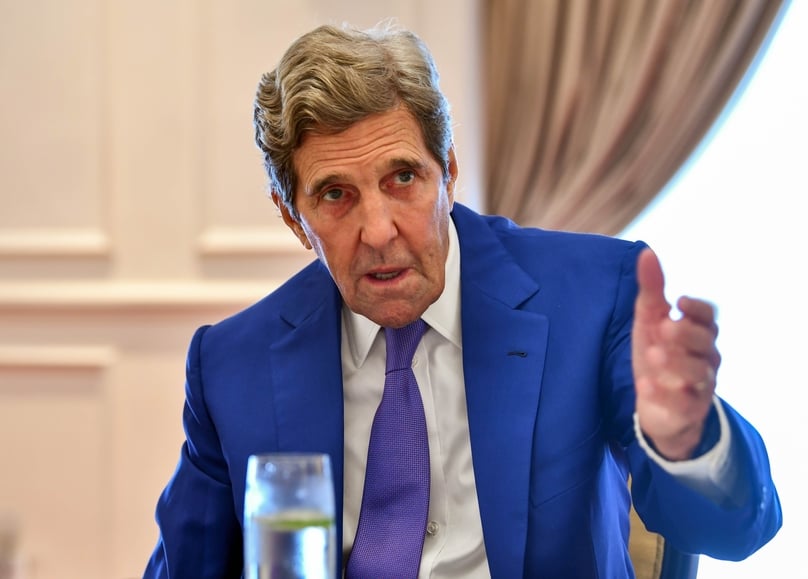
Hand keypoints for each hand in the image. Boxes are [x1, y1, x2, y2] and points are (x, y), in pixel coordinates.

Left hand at [632, 248, 720, 459]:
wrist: (658, 405)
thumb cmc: (658, 352)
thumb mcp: (649, 320)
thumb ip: (651, 289)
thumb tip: (647, 252)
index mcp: (698, 333)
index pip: (708, 317)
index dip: (697, 309)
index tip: (679, 302)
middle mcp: (705, 358)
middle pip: (705, 343)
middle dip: (686, 335)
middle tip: (664, 327)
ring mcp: (699, 385)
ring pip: (698, 374)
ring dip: (676, 364)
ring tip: (653, 354)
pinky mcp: (687, 410)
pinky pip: (681, 404)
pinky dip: (664, 395)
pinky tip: (644, 385)